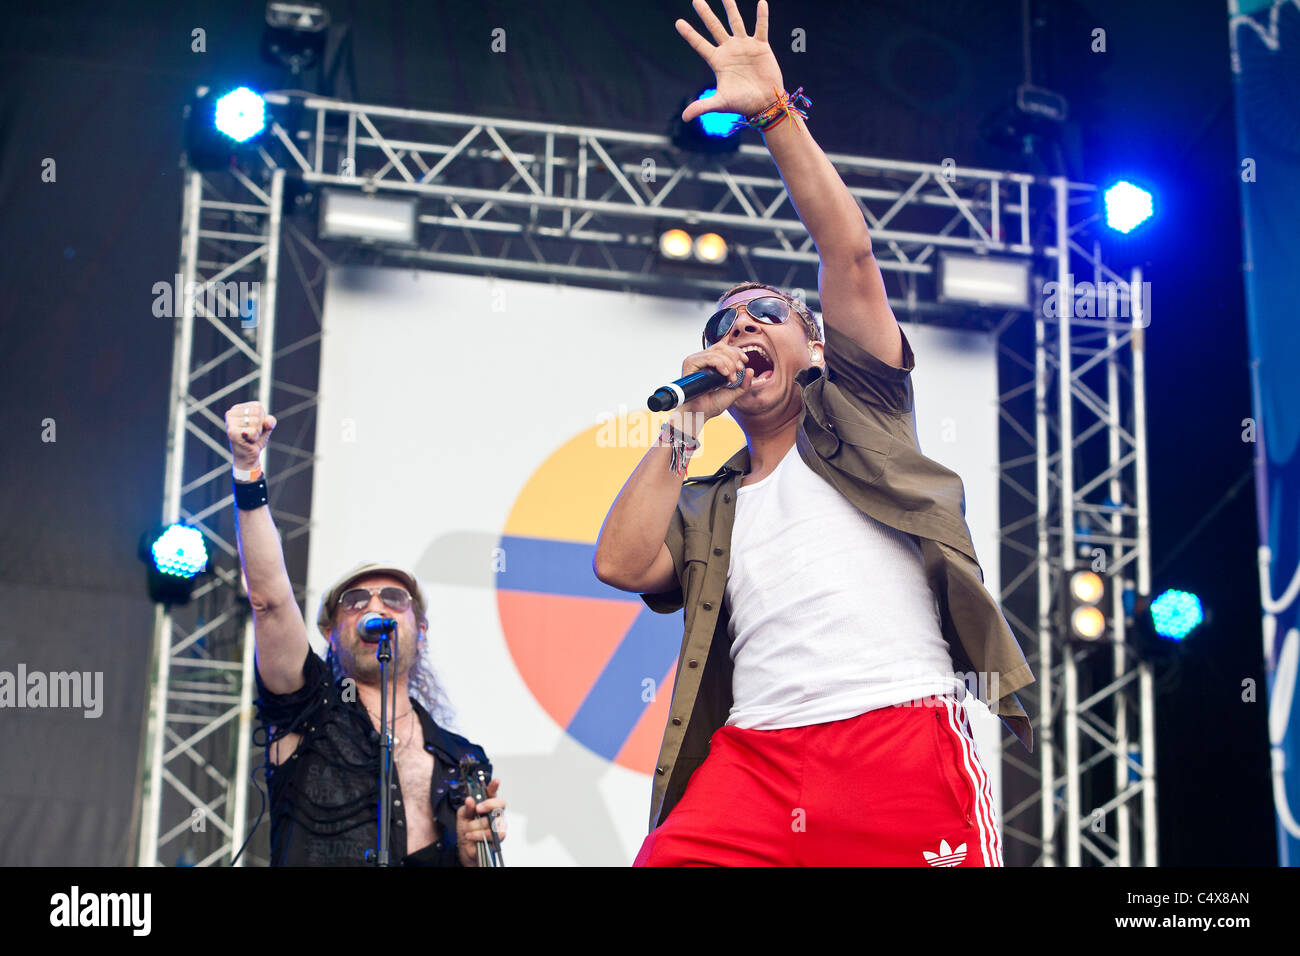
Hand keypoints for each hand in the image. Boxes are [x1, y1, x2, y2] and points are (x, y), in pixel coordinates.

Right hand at [224, 402, 275, 472]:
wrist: (248, 456)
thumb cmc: (255, 439)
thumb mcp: (266, 427)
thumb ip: (270, 420)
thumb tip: (267, 423)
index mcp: (238, 408)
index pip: (257, 407)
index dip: (261, 418)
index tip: (254, 426)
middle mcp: (231, 413)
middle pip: (257, 413)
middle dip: (259, 426)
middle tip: (251, 433)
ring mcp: (229, 422)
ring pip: (255, 421)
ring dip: (256, 433)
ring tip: (249, 437)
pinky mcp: (231, 432)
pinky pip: (252, 431)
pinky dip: (254, 438)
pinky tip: (247, 441)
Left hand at [457, 778, 505, 866]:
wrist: (465, 848)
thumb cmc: (466, 829)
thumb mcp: (462, 816)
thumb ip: (467, 808)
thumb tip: (470, 800)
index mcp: (486, 804)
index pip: (492, 792)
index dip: (495, 786)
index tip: (495, 781)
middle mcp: (495, 813)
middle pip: (500, 804)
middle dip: (488, 805)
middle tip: (478, 809)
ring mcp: (499, 824)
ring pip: (492, 821)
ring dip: (476, 826)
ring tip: (468, 830)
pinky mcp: (499, 837)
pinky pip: (493, 834)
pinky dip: (478, 835)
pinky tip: (471, 835)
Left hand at [675, 0, 783, 121]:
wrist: (765, 103)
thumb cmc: (742, 103)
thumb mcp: (720, 103)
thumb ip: (702, 107)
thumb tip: (684, 118)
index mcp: (718, 61)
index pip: (700, 44)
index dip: (689, 34)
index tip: (678, 22)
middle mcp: (729, 50)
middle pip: (714, 28)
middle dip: (705, 14)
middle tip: (696, 0)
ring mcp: (745, 46)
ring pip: (735, 22)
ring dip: (730, 8)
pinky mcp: (761, 46)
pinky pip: (761, 28)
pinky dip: (762, 16)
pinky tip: (761, 2)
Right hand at [676, 343, 753, 424]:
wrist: (699, 414)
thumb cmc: (710, 405)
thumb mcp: (733, 393)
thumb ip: (743, 384)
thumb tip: (751, 370)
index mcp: (710, 364)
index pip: (724, 348)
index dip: (736, 351)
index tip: (745, 361)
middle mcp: (702, 360)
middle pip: (722, 347)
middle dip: (735, 357)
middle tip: (738, 372)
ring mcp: (695, 361)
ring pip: (717, 352)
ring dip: (729, 363)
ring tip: (731, 378)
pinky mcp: (690, 364)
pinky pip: (709, 358)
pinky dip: (720, 364)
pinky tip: (725, 374)